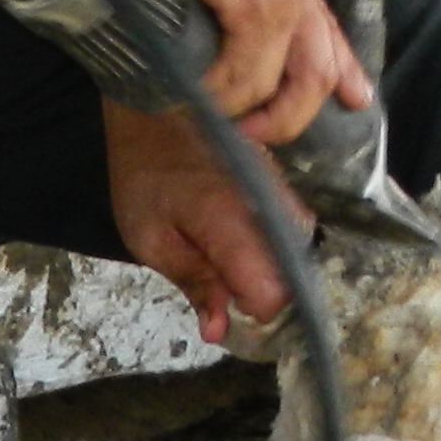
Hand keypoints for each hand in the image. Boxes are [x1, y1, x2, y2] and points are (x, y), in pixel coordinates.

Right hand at [87, 0, 366, 144]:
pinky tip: (199, 98)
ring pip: (285, 81)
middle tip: (262, 134)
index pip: (326, 26)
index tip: (355, 98)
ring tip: (221, 122)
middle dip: (295, 113)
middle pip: (319, 67)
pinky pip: (245, 72)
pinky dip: (221, 95)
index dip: (342, 68)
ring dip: (252, 112)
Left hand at [105, 102, 288, 343]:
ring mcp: (284, 193)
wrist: (159, 109)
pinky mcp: (286, 184)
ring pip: (297, 255)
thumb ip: (194, 284)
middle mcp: (272, 208)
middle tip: (216, 274)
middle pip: (292, 278)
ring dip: (266, 267)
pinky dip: (271, 245)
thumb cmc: (144, 175)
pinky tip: (238, 234)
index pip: (273, 295)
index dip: (248, 311)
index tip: (221, 302)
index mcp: (233, 223)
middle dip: (259, 290)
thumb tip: (220, 331)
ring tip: (223, 251)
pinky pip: (294, 231)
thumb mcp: (150, 239)